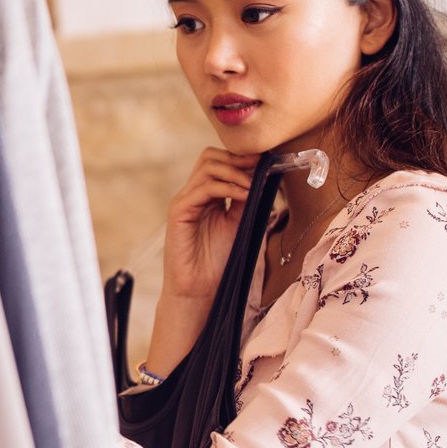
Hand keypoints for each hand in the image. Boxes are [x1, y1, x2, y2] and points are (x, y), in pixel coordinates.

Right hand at [163, 147, 258, 300]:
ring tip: (254, 185)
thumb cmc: (217, 263)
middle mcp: (193, 195)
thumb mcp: (240, 225)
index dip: (242, 158)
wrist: (199, 290)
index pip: (220, 162)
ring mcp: (185, 201)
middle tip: (260, 166)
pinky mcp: (179, 211)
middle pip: (210, 157)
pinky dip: (227, 187)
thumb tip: (264, 178)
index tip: (267, 161)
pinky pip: (203, 188)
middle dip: (238, 158)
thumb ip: (247, 201)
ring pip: (208, 167)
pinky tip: (244, 195)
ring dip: (235, 171)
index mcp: (207, 197)